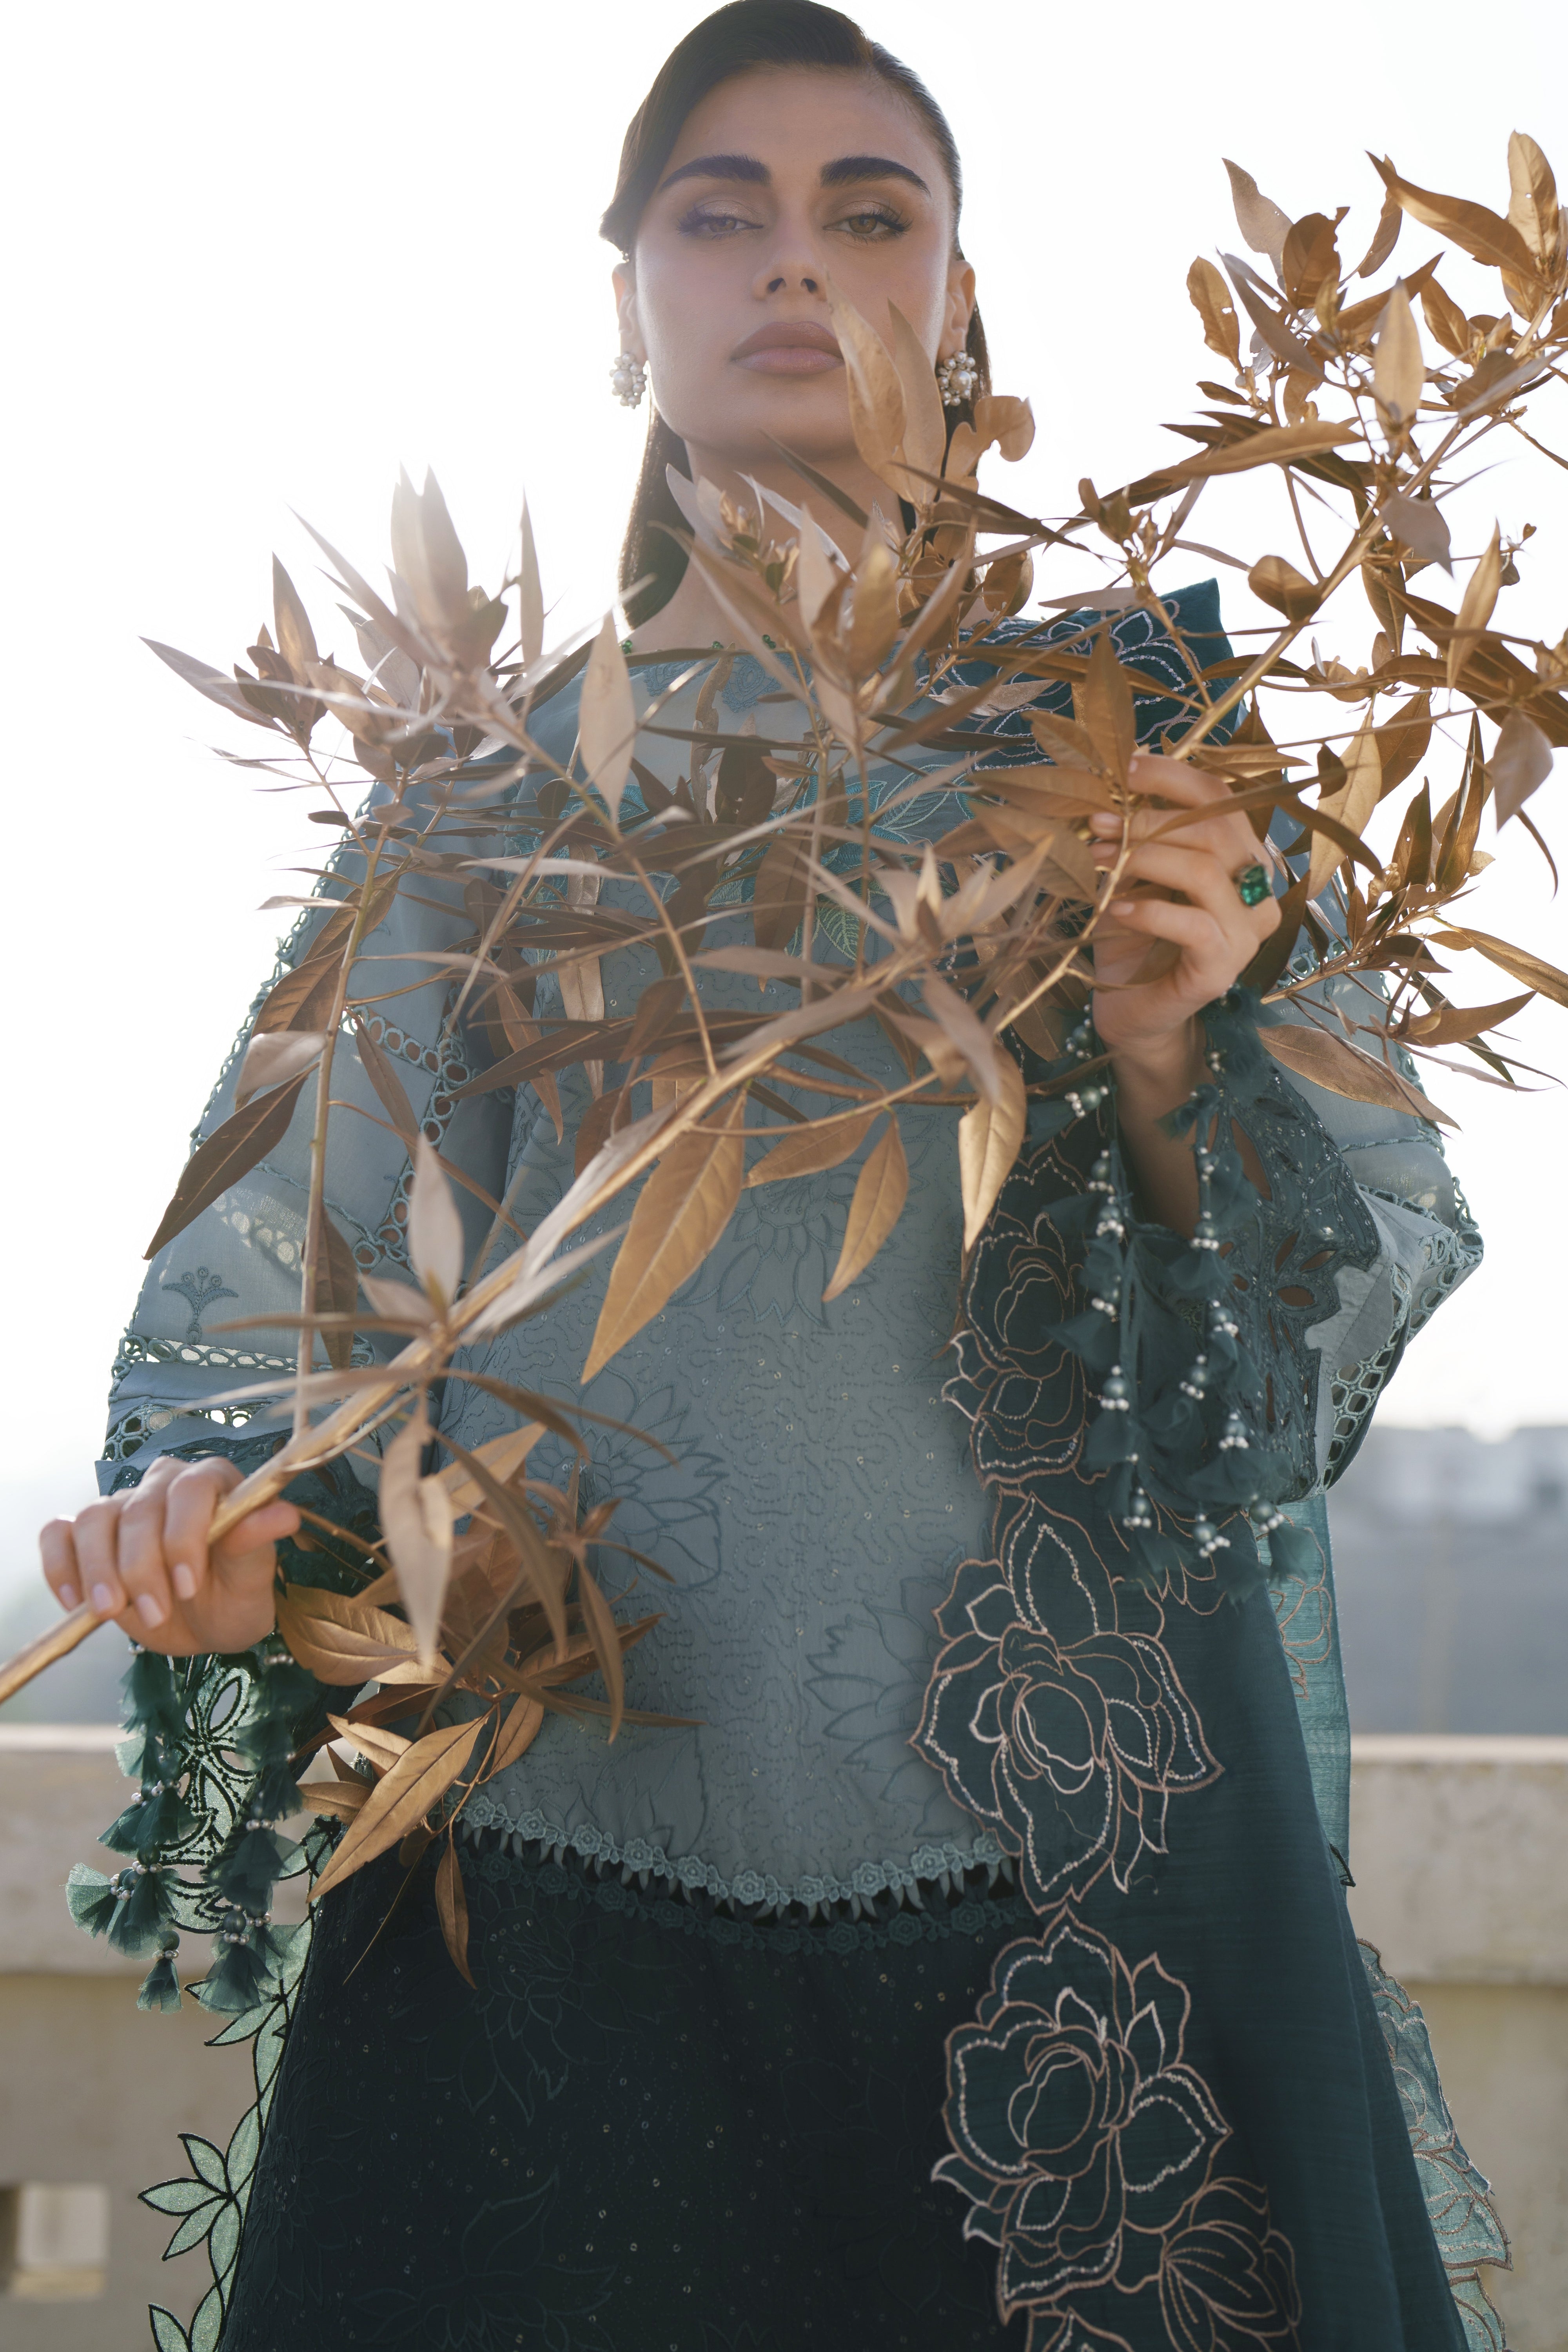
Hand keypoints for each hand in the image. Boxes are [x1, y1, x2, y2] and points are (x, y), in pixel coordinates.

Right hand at [39, 1455, 296, 1656]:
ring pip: (92, 1518)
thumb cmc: (234, 1595)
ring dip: (99, 1570)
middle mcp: (164, 1483)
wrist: (203, 1623)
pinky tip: (77, 1602)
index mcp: (212, 1482)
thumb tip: (284, 1515)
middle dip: (142, 1569)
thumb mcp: (252, 1580)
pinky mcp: (87, 1534)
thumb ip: (257, 1544)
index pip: (190, 1490)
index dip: (184, 1536)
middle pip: (137, 1510)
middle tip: (157, 1614)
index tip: (188, 1587)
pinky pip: (58, 1533)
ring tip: (111, 1612)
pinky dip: (60, 1566)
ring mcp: (122, 1505)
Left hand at [1088, 755, 1279, 1080]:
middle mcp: (1257, 891)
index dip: (1175, 776)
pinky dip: (1150, 910)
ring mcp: (1247, 932)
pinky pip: (1194, 924)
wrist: (1132, 1010)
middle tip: (1098, 821)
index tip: (1125, 767)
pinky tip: (1115, 908)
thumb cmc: (1135, 938)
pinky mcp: (1224, 967)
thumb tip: (1114, 786)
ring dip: (1144, 857)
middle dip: (1149, 819)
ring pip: (1206, 871)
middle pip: (1216, 830)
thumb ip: (1141, 836)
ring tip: (1098, 858)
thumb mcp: (1135, 875)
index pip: (1222, 800)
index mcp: (1243, 858)